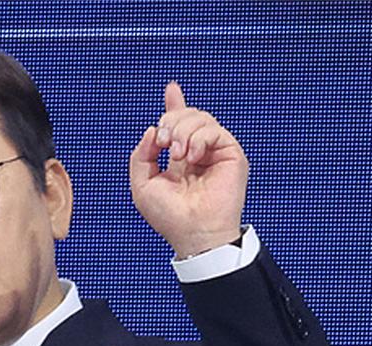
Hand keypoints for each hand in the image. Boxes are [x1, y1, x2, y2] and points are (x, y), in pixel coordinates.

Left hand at [129, 82, 248, 257]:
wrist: (193, 232)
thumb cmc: (170, 216)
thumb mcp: (142, 185)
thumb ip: (140, 156)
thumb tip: (153, 130)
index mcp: (179, 159)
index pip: (179, 125)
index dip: (175, 105)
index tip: (172, 88)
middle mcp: (198, 153)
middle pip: (186, 116)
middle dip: (170, 120)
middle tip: (163, 142)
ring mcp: (215, 153)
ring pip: (200, 117)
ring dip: (182, 131)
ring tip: (178, 156)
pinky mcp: (230, 154)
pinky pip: (214, 129)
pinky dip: (199, 138)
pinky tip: (192, 157)